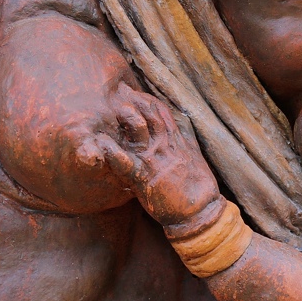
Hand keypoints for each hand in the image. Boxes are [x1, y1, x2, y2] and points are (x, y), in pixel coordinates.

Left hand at [93, 83, 222, 227]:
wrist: (200, 211)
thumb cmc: (196, 186)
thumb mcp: (193, 155)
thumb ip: (185, 136)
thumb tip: (180, 120)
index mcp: (176, 141)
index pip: (161, 113)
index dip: (146, 100)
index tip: (132, 89)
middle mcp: (165, 147)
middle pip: (150, 117)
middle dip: (135, 102)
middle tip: (119, 90)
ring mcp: (155, 162)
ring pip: (141, 133)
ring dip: (128, 119)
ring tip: (115, 107)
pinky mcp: (146, 179)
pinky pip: (127, 164)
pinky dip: (113, 153)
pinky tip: (101, 144)